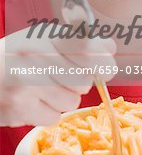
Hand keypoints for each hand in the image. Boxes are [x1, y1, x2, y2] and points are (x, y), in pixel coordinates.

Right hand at [0, 22, 116, 126]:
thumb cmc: (17, 55)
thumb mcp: (44, 37)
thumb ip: (79, 41)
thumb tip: (110, 48)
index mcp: (45, 36)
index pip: (89, 51)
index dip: (103, 62)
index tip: (104, 67)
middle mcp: (36, 58)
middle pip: (84, 82)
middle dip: (78, 83)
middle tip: (62, 77)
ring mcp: (26, 84)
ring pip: (71, 102)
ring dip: (64, 99)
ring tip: (45, 89)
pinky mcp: (18, 109)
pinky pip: (54, 118)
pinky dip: (48, 112)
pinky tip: (34, 101)